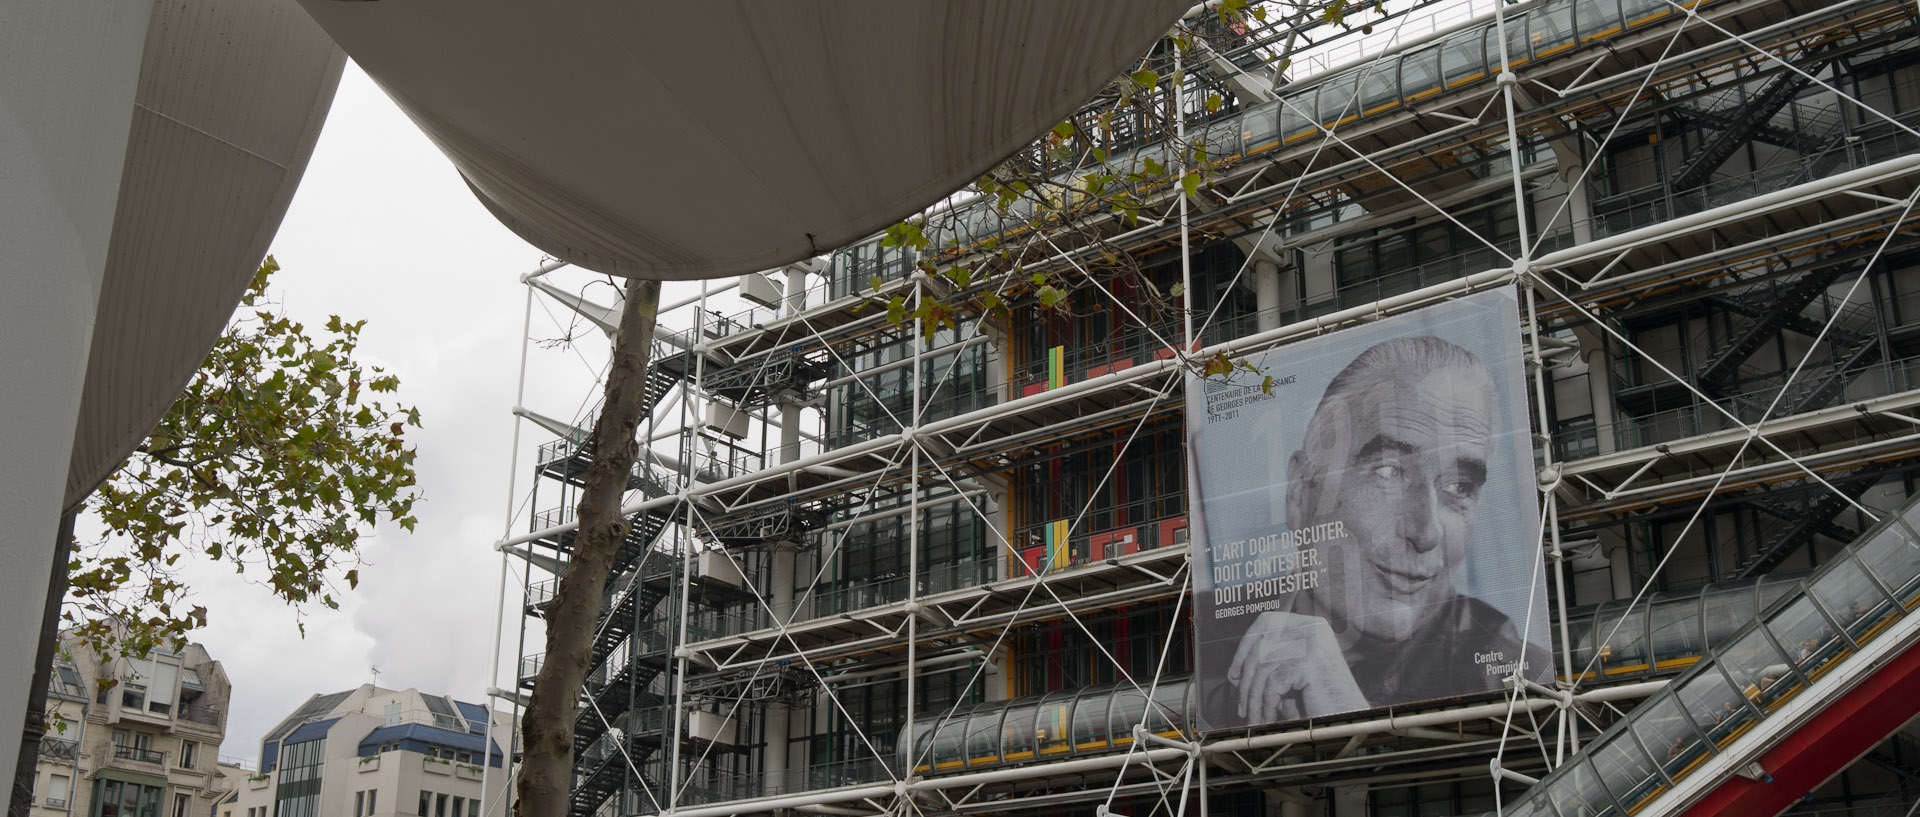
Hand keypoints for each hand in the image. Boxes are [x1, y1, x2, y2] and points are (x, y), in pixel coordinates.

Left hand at [1227, 611, 1367, 722]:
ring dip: (1254, 698)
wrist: (1352, 721)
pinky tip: (1267, 718)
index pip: (1266, 623)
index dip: (1244, 649)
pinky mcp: (1309, 662)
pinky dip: (1265, 705)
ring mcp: (1312, 642)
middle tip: (1242, 706)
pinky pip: (1272, 684)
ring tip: (1254, 718)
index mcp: (1310, 624)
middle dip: (1246, 680)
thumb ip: (1269, 666)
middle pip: (1260, 647)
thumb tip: (1234, 670)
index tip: (1234, 675)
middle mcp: (1311, 627)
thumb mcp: (1294, 677)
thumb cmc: (1323, 702)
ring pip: (1263, 669)